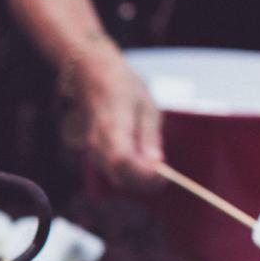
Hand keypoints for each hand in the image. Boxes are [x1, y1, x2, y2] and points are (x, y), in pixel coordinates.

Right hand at [70, 50, 163, 189]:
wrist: (94, 78)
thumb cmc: (123, 89)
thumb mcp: (146, 107)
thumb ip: (150, 138)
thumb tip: (157, 164)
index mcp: (112, 127)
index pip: (123, 161)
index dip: (143, 174)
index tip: (164, 175)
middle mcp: (98, 143)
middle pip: (120, 176)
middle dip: (145, 182)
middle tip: (166, 174)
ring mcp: (93, 151)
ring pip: (117, 178)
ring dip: (138, 179)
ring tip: (156, 166)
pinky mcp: (95, 155)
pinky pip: (113, 172)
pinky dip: (130, 173)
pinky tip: (142, 161)